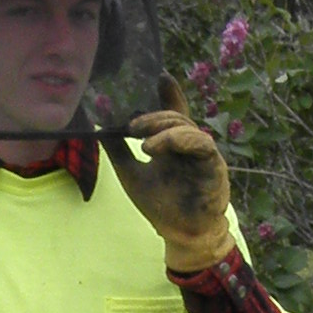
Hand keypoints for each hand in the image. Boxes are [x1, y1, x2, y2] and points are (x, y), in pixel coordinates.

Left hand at [108, 80, 237, 274]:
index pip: (175, 112)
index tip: (160, 77)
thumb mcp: (131, 173)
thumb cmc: (161, 206)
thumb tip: (98, 123)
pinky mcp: (214, 167)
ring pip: (188, 128)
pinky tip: (155, 148)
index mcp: (176, 144)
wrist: (180, 235)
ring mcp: (205, 155)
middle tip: (131, 125)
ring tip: (142, 141)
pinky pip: (201, 144)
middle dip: (153, 117)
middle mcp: (192, 146)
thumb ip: (117, 149)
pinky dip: (178, 141)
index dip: (171, 93)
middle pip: (177, 118)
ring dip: (163, 129)